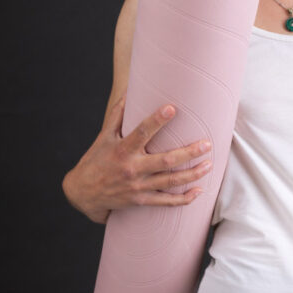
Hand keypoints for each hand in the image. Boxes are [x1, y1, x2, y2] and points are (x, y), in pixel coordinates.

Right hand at [62, 97, 212, 222]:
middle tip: (207, 144)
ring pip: (170, 182)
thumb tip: (128, 91)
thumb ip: (117, 115)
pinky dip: (183, 199)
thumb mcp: (103, 137)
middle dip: (188, 153)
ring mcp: (138, 187)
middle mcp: (132, 169)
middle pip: (165, 161)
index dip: (156, 120)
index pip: (141, 132)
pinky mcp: (141, 201)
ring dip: (192, 174)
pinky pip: (165, 202)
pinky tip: (199, 191)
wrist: (83, 193)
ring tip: (210, 164)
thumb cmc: (95, 160)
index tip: (172, 108)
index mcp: (122, 150)